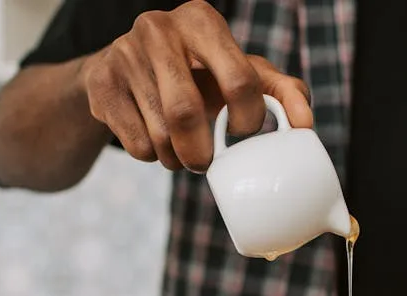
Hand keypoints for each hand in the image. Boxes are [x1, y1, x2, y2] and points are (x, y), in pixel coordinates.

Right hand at [78, 0, 312, 171]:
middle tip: (206, 164)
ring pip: (160, 134)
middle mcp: (159, 27)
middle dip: (202, 153)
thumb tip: (306, 124)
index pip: (240, 80)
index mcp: (202, 20)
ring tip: (180, 152)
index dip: (247, 119)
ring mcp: (124, 53)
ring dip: (176, 159)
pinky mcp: (100, 83)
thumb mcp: (241, 73)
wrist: (122, 72)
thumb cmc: (196, 74)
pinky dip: (151, 157)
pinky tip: (153, 141)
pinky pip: (135, 144)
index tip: (241, 131)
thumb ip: (281, 92)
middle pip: (187, 111)